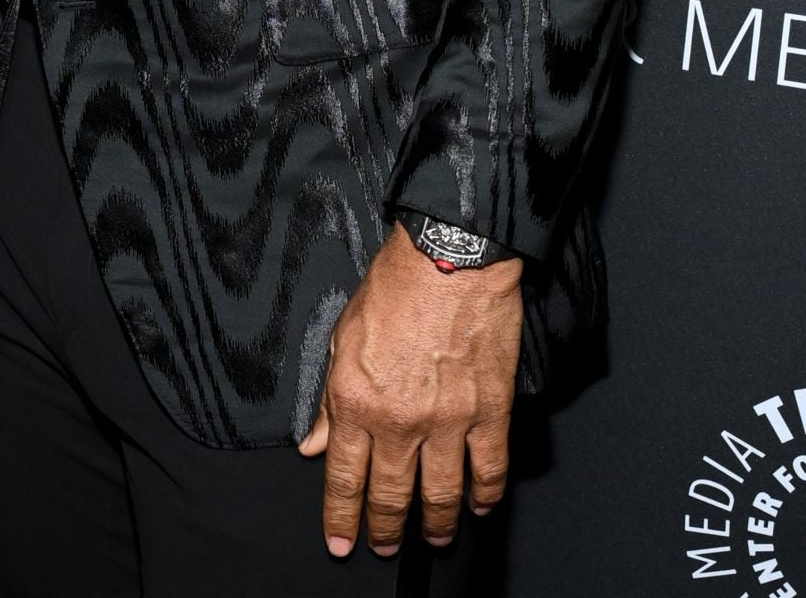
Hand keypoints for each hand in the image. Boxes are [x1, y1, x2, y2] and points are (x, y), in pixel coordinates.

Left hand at [297, 231, 522, 556]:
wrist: (449, 258)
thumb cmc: (394, 288)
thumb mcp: (342, 339)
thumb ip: (330, 401)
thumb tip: (315, 445)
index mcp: (356, 400)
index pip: (344, 478)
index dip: (341, 518)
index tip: (340, 542)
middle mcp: (399, 419)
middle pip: (390, 495)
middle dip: (384, 530)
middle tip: (382, 547)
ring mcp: (448, 420)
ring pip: (441, 493)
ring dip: (435, 524)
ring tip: (433, 539)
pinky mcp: (490, 410)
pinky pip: (489, 468)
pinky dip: (485, 495)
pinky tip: (479, 507)